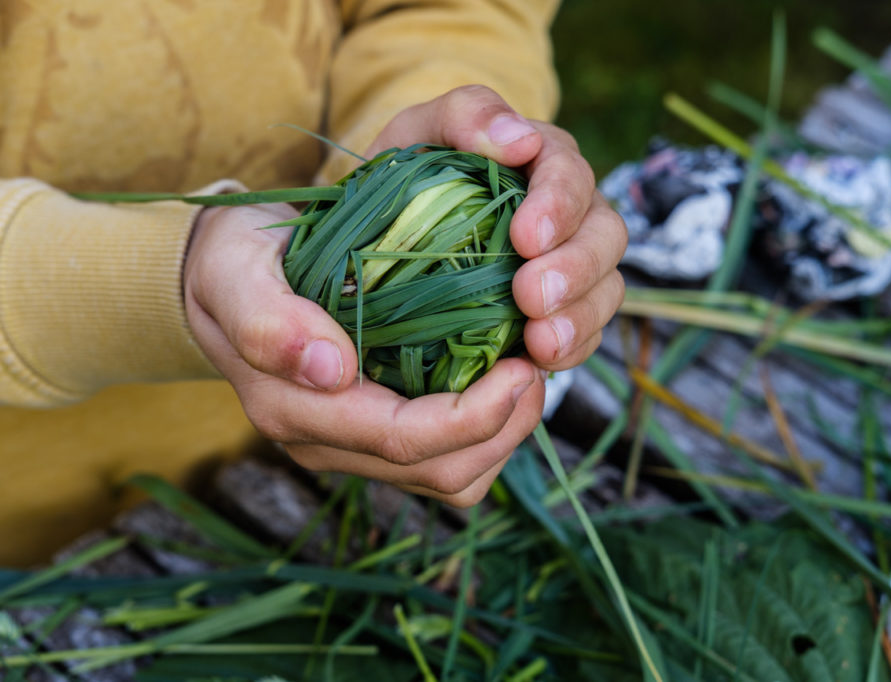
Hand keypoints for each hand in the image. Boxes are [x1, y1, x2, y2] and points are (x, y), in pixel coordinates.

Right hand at [184, 204, 544, 506]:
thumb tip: (332, 371)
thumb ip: (270, 322)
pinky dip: (485, 433)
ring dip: (501, 439)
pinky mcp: (370, 436)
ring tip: (528, 378)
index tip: (523, 367)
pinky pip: (443, 460)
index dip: (475, 416)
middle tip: (538, 369)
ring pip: (448, 478)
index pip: (403, 439)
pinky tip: (498, 383)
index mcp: (295, 411)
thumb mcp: (234, 271)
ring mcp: (348, 446)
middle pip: (437, 472)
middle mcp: (324, 444)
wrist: (216, 278)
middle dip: (503, 430)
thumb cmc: (231, 263)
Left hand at [366, 85, 626, 371]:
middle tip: (532, 297)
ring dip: (580, 316)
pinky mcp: (565, 311)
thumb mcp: (420, 130)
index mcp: (543, 160)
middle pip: (606, 234)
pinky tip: (542, 361)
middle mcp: (572, 211)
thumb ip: (465, 114)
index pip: (571, 173)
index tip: (526, 238)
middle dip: (576, 268)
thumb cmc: (410, 174)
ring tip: (541, 342)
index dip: (559, 205)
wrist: (392, 231)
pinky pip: (589, 331)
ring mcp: (575, 264)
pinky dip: (573, 347)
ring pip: (607, 286)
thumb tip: (519, 139)